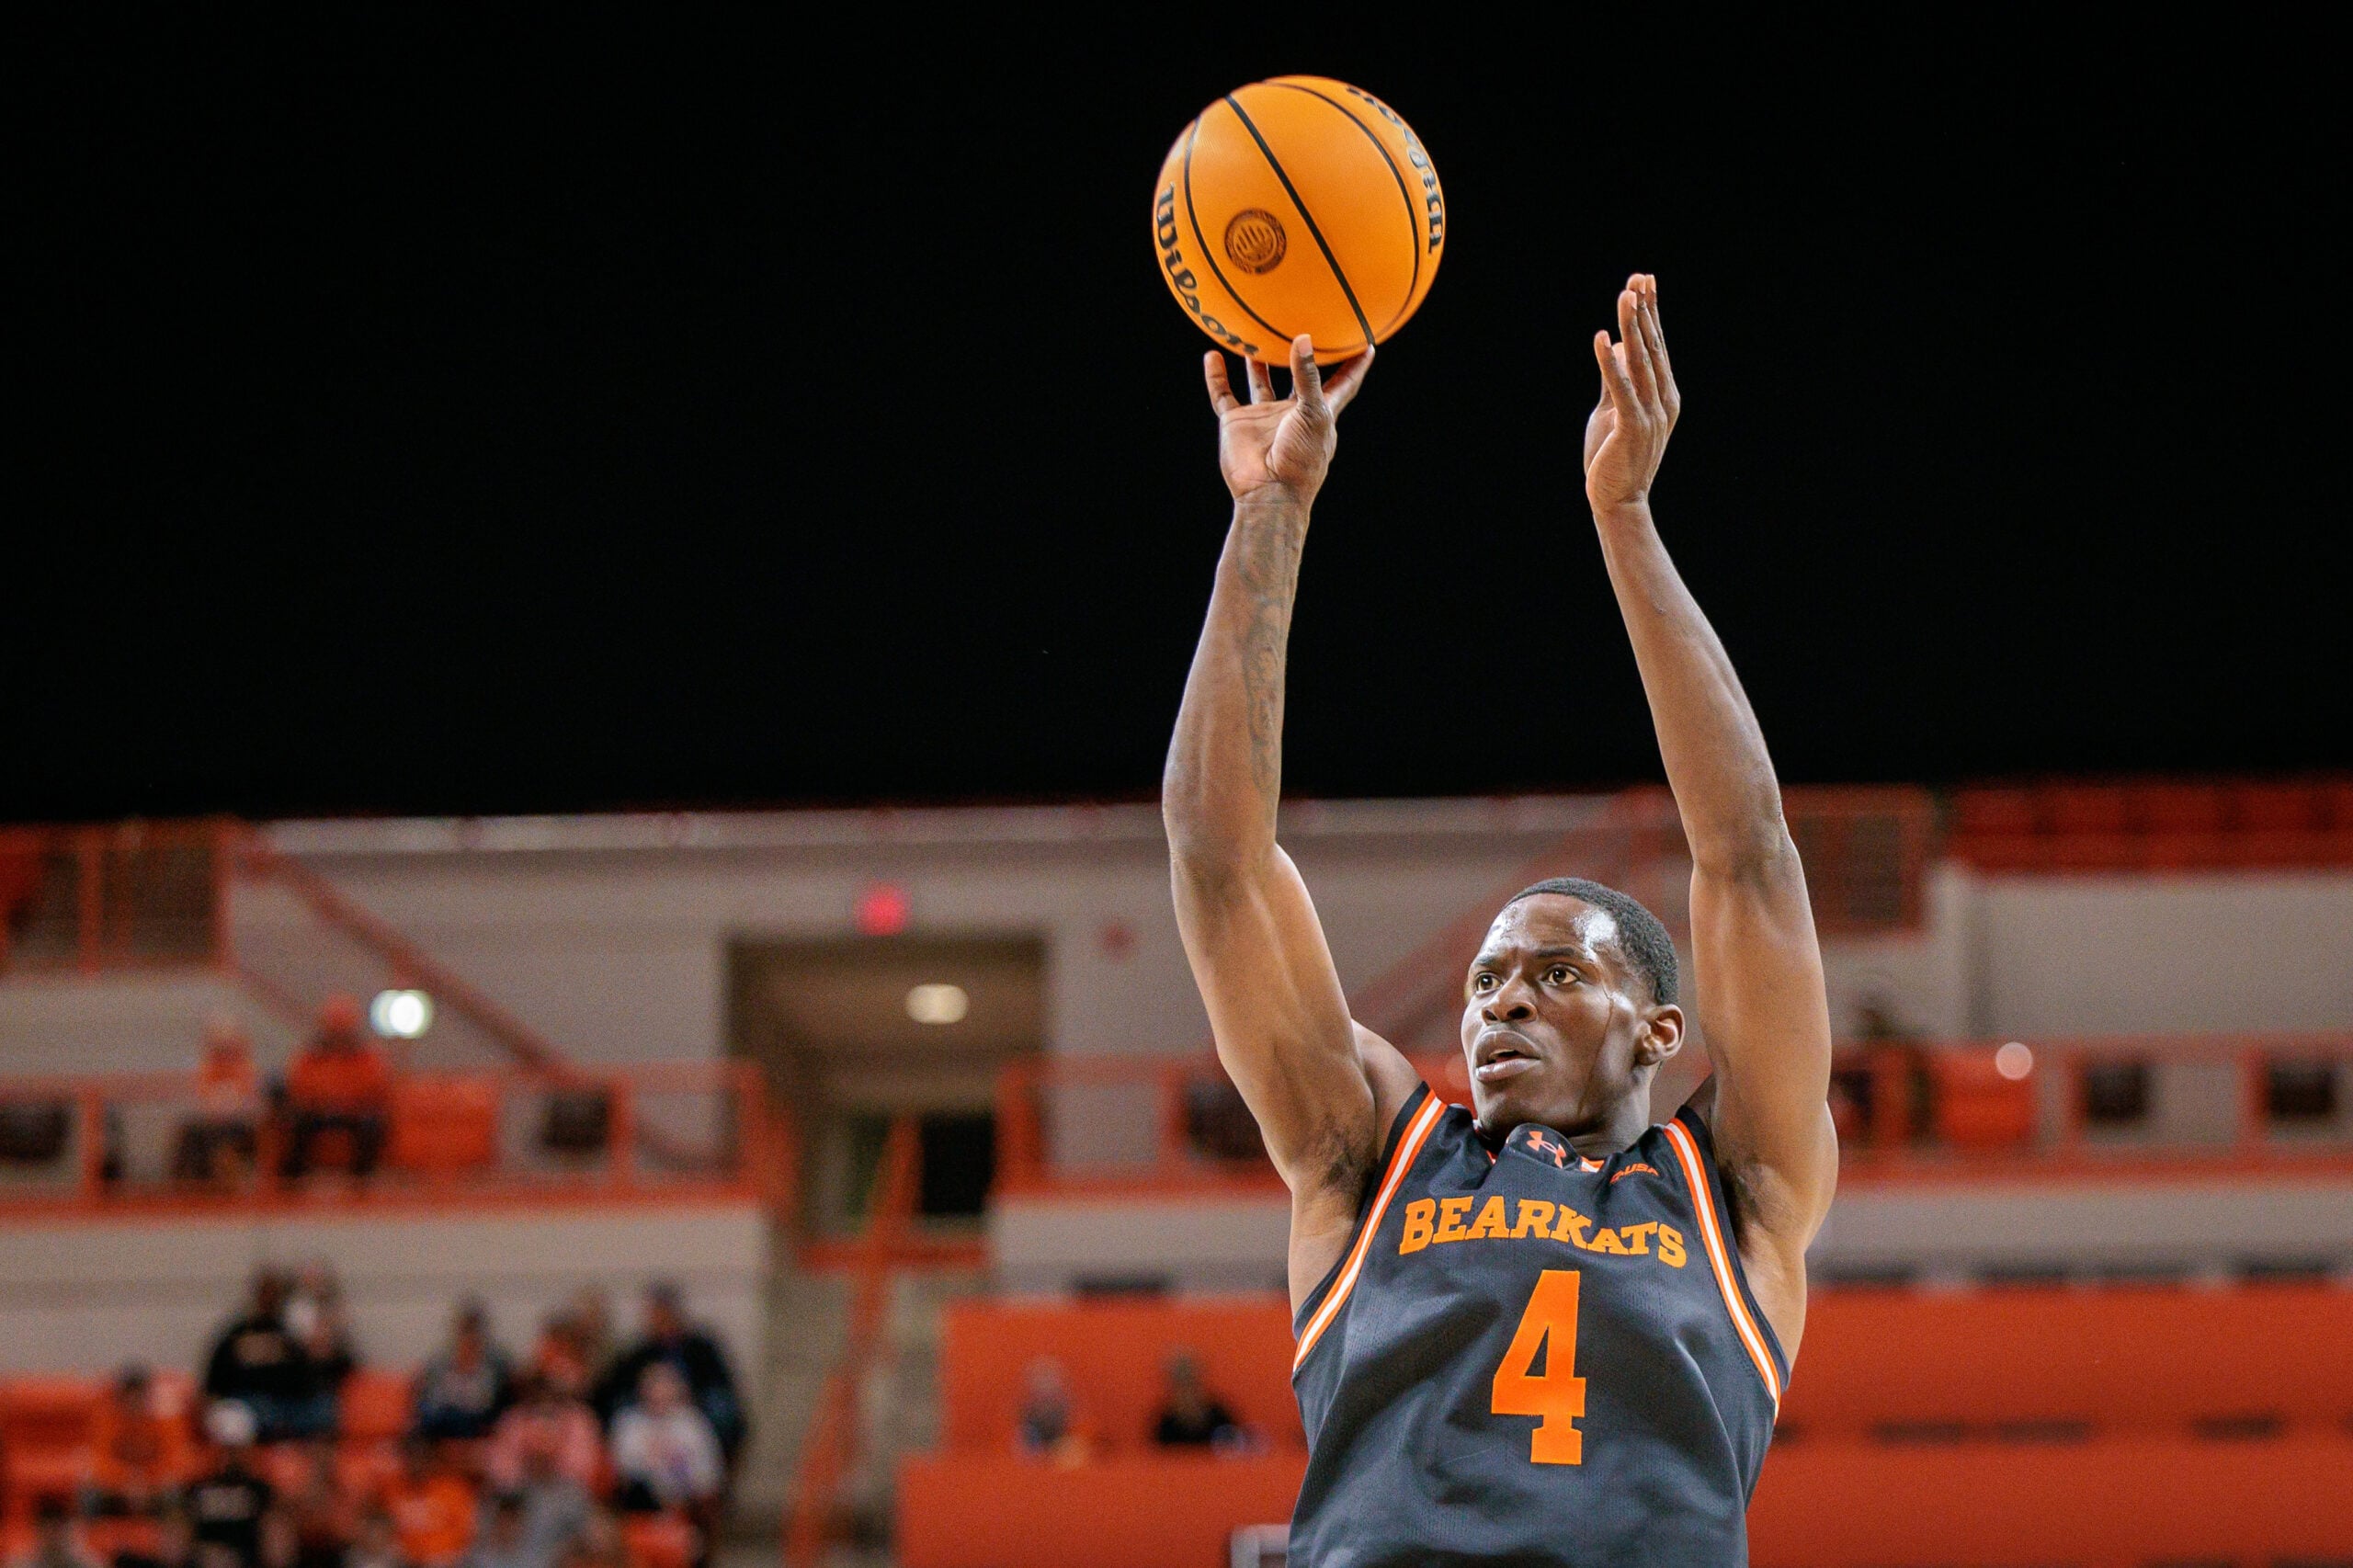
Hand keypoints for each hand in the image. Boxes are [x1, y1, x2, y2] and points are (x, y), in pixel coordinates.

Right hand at [1204, 335, 1373, 504]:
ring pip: (1259, 382)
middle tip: (1298, 325)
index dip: (1354, 365)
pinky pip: (1223, 395)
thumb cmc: (1301, 458)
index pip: (1343, 383)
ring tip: (1254, 335)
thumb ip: (1307, 376)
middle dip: (1298, 356)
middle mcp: (1292, 412)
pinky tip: (1213, 356)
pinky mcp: (1237, 424)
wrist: (1269, 491)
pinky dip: (1217, 377)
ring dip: (1256, 362)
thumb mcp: (1313, 413)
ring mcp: (1264, 418)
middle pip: (1296, 378)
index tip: (1366, 341)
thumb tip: (1303, 339)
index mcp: (1320, 412)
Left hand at [1584, 274, 1679, 514]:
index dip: (1652, 312)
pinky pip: (1621, 387)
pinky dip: (1610, 362)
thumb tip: (1619, 342)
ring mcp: (1651, 414)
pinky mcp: (1632, 426)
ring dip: (1632, 326)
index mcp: (1664, 395)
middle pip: (1654, 347)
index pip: (1657, 346)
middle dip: (1645, 310)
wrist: (1617, 501)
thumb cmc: (1613, 457)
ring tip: (1624, 296)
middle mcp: (1664, 400)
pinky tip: (1603, 337)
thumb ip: (1615, 377)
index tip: (1645, 280)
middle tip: (1639, 277)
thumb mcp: (1612, 409)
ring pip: (1641, 362)